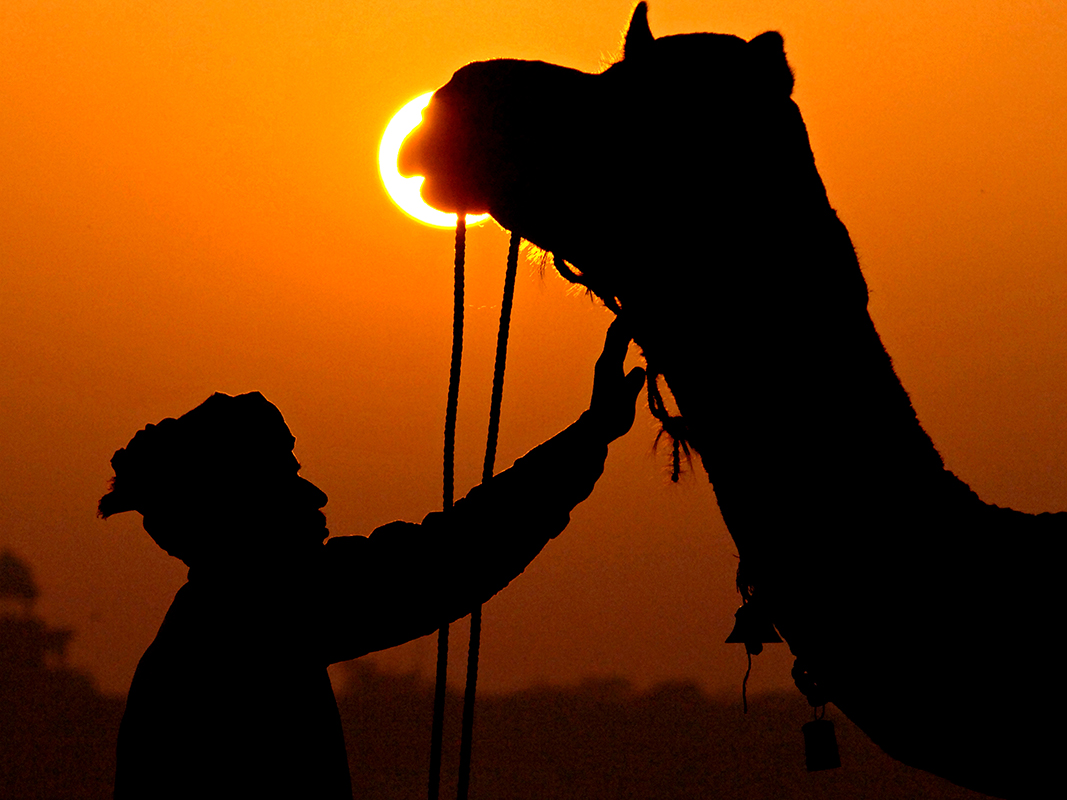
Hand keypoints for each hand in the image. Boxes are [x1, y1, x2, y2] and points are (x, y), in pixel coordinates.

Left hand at [587, 318, 645, 441]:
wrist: (599, 428)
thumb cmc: (612, 415)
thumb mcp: (625, 400)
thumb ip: (632, 383)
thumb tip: (640, 369)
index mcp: (609, 364)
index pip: (618, 335)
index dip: (628, 320)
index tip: (639, 307)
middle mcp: (606, 361)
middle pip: (616, 333)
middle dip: (627, 318)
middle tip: (641, 304)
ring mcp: (607, 366)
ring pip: (616, 339)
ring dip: (626, 326)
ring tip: (638, 314)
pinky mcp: (610, 372)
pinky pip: (619, 348)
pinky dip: (626, 338)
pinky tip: (634, 335)